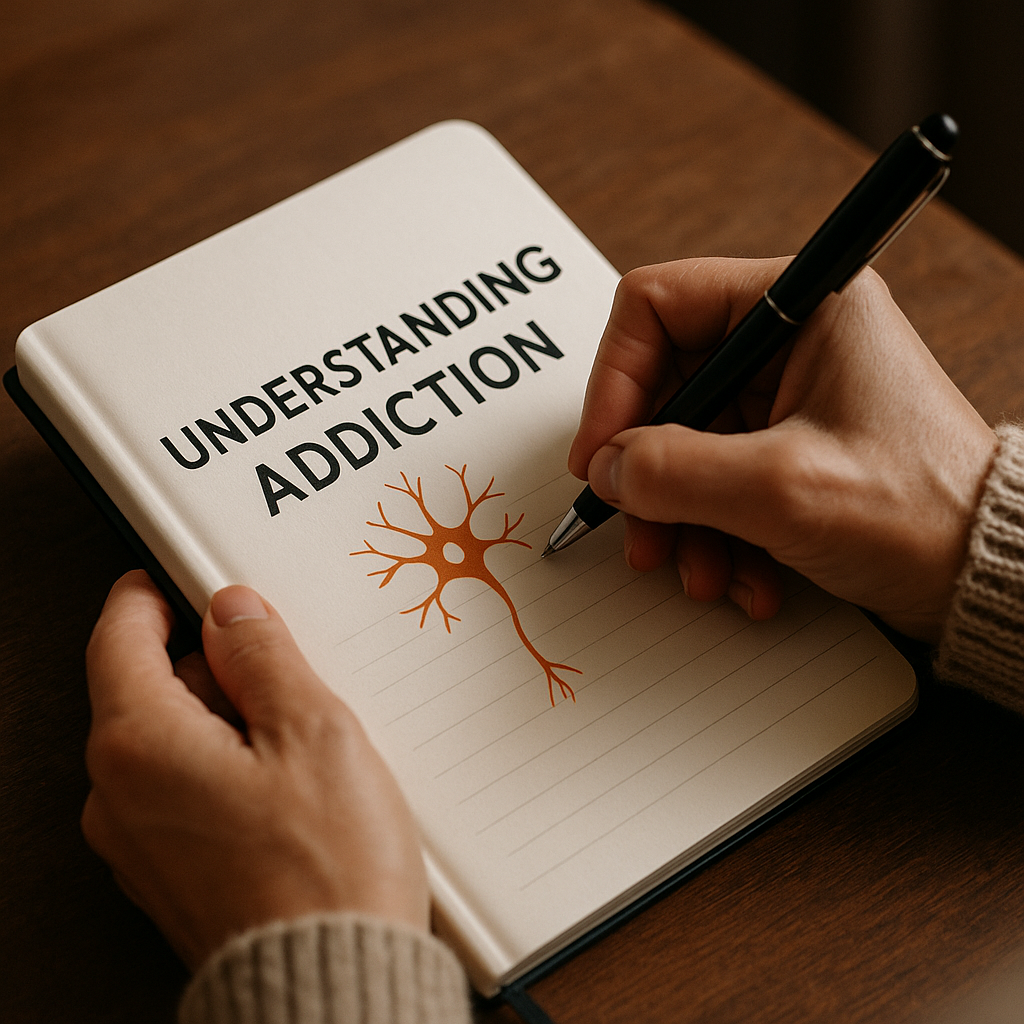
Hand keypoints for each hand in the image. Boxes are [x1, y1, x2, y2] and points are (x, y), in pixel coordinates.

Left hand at [82, 570, 428, 969]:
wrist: (334, 986)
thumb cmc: (326, 873)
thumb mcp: (312, 730)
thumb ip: (264, 655)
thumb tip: (234, 612)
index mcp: (140, 746)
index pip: (118, 635)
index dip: (151, 593)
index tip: (177, 575)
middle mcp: (119, 795)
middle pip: (150, 687)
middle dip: (212, 664)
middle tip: (281, 667)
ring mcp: (139, 840)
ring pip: (173, 740)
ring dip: (228, 720)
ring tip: (302, 741)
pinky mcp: (169, 870)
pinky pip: (185, 789)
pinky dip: (227, 768)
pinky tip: (291, 787)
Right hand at [569, 257, 996, 641]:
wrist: (987, 576)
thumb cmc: (922, 512)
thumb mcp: (780, 490)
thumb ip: (673, 471)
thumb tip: (607, 469)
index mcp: (802, 304)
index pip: (659, 306)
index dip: (614, 381)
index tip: (601, 454)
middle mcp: (791, 341)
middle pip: (666, 386)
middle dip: (649, 471)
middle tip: (641, 530)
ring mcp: (790, 398)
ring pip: (685, 443)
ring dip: (680, 517)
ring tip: (701, 572)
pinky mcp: (790, 448)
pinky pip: (718, 480)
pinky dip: (715, 533)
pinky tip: (743, 578)